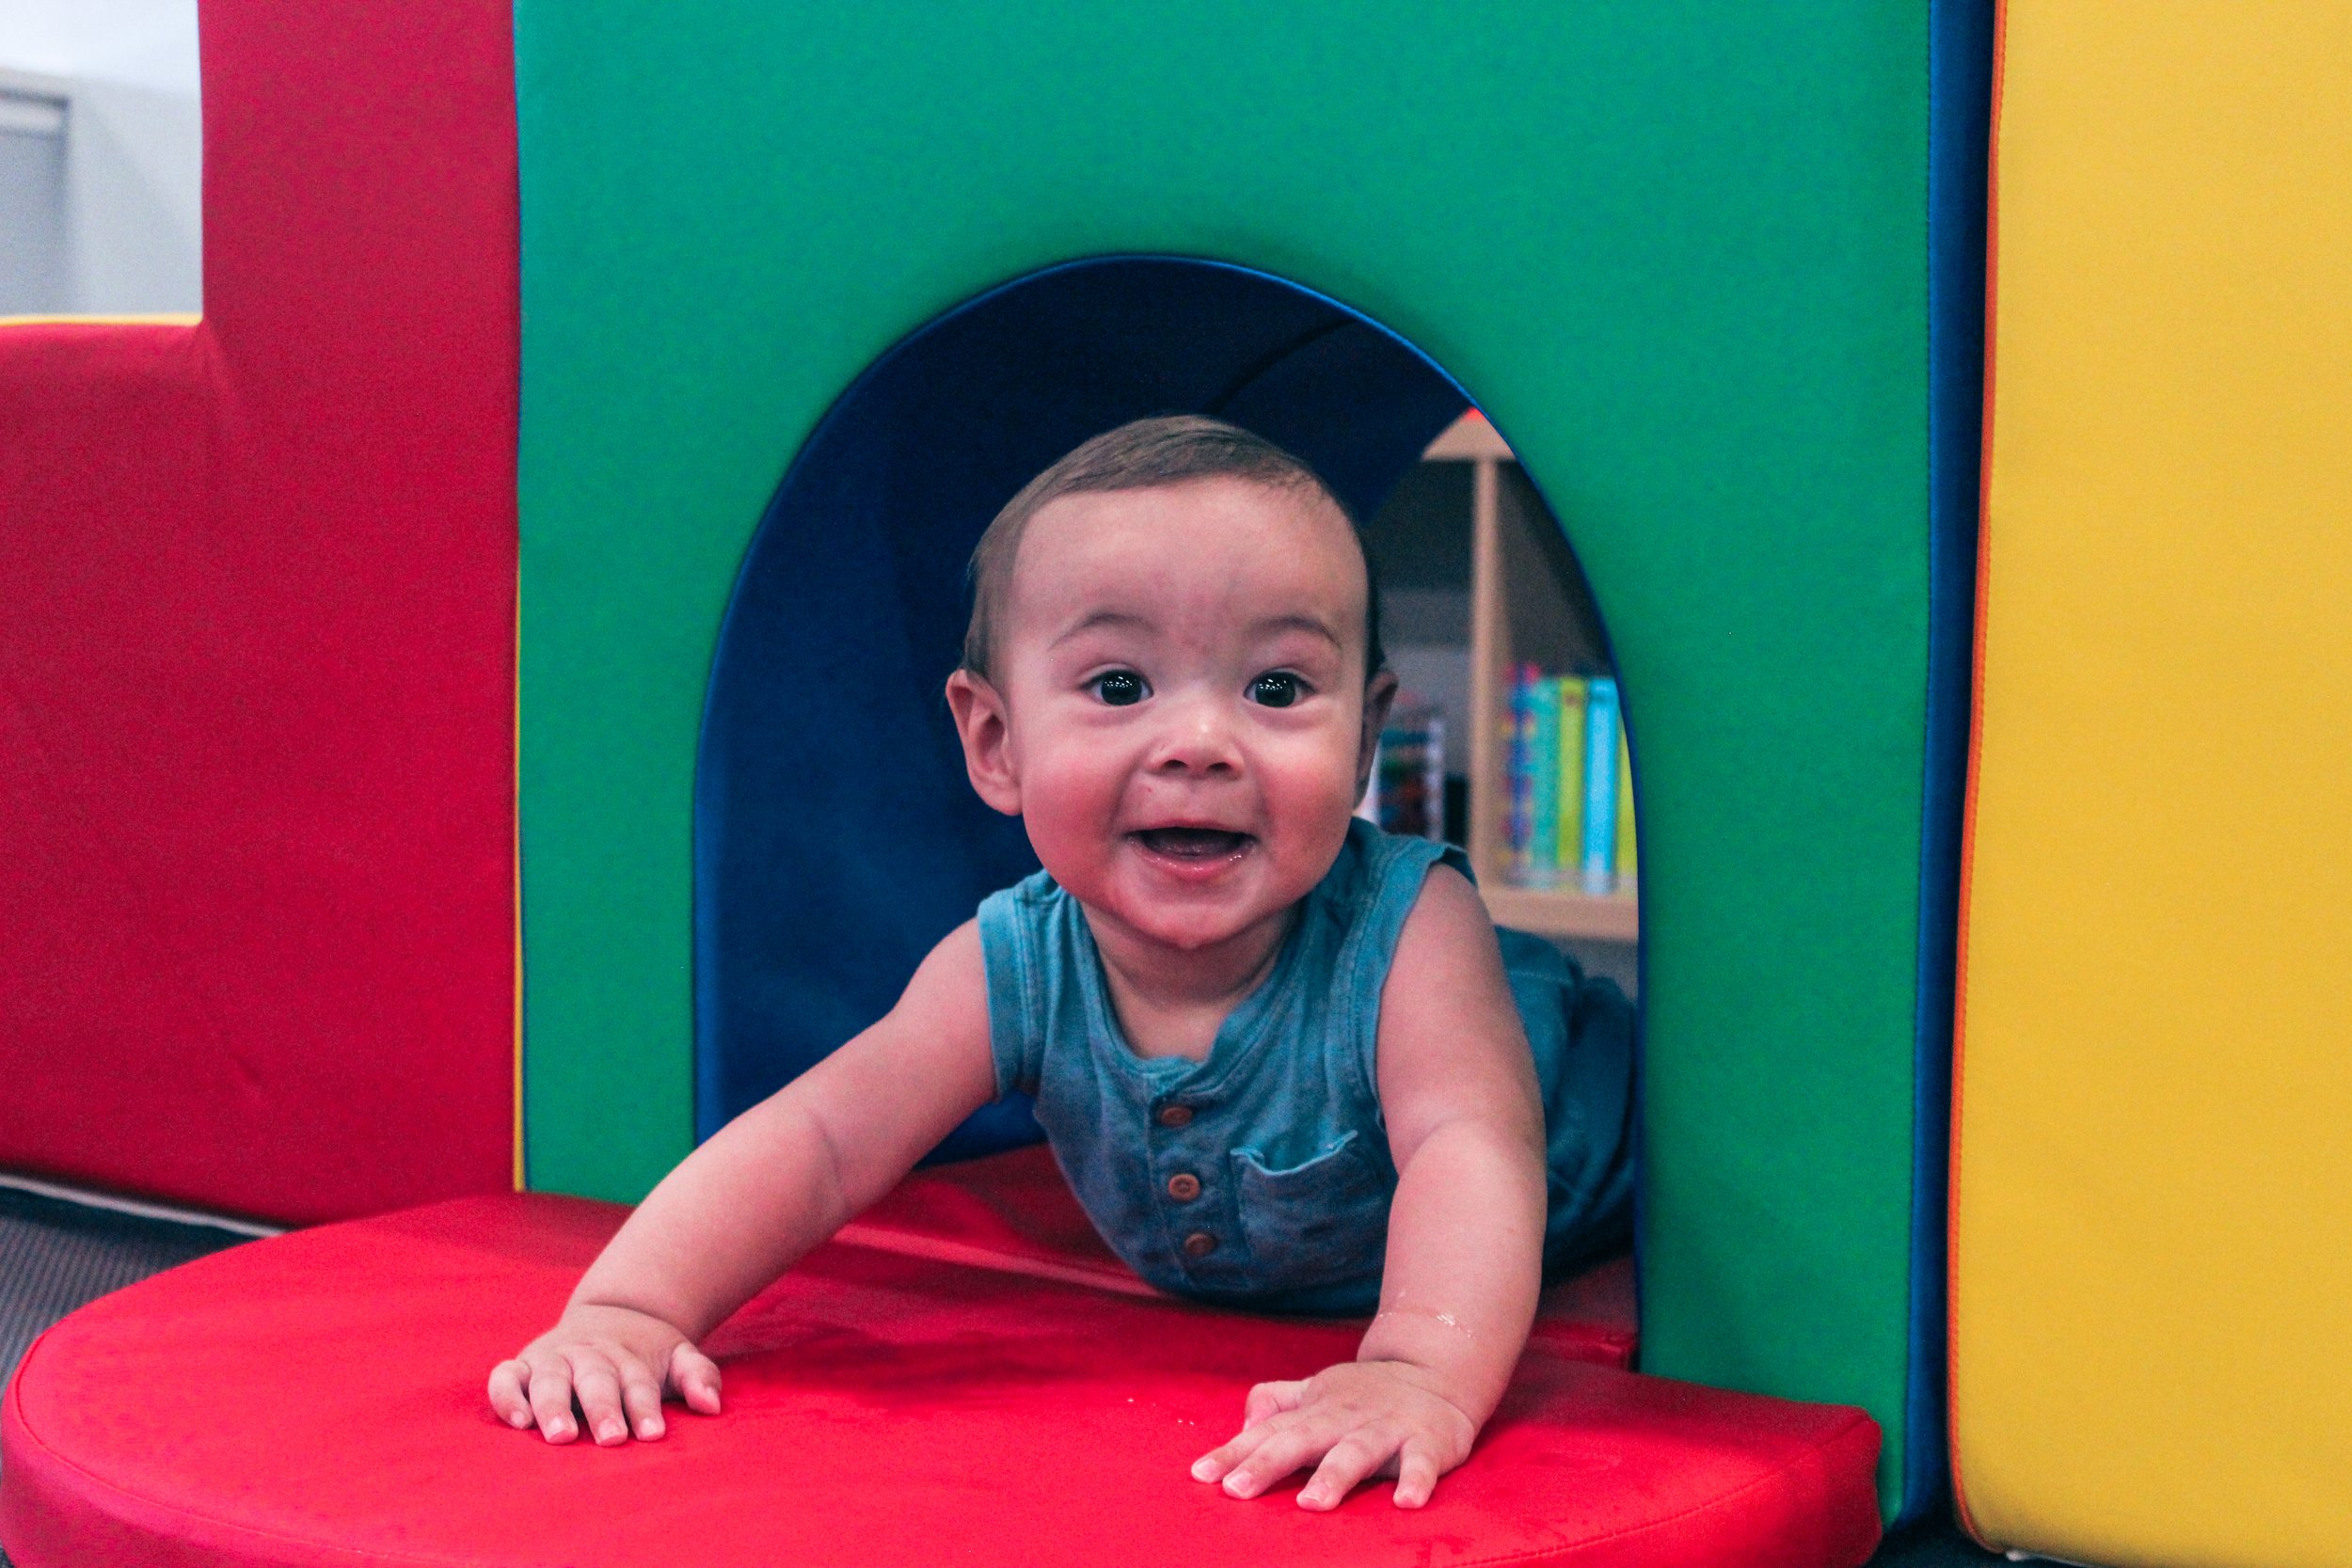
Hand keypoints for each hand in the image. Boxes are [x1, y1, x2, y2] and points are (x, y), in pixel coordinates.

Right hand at [486, 1303, 722, 1444]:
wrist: (610, 1313)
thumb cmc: (644, 1355)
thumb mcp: (677, 1355)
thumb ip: (697, 1375)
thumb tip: (712, 1405)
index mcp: (626, 1354)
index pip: (637, 1381)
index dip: (645, 1407)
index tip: (653, 1433)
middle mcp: (586, 1354)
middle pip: (595, 1380)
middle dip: (603, 1409)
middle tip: (612, 1439)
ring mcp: (551, 1359)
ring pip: (549, 1378)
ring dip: (554, 1406)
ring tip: (561, 1435)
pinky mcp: (520, 1366)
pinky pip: (505, 1378)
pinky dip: (508, 1397)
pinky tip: (518, 1422)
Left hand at [1191, 1360, 1477, 1509]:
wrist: (1438, 1371)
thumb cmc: (1367, 1394)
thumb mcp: (1317, 1391)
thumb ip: (1277, 1403)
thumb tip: (1242, 1427)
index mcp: (1315, 1411)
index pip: (1267, 1433)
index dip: (1233, 1453)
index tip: (1201, 1475)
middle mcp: (1345, 1418)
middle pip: (1301, 1440)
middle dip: (1268, 1464)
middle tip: (1236, 1489)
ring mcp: (1387, 1428)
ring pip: (1357, 1452)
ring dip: (1335, 1476)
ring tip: (1312, 1503)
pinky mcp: (1427, 1441)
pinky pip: (1422, 1463)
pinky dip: (1416, 1481)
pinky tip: (1406, 1503)